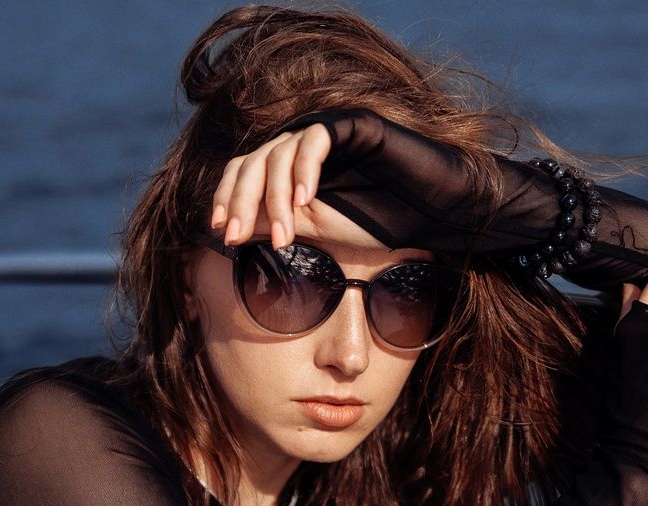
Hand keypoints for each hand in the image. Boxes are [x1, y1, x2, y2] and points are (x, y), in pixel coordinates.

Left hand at [209, 124, 382, 249]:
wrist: (426, 211)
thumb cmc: (375, 220)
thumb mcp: (314, 229)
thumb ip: (276, 222)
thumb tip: (234, 227)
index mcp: (289, 166)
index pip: (243, 171)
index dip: (227, 197)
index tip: (220, 231)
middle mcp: (300, 144)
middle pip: (253, 163)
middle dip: (241, 202)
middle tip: (236, 237)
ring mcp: (323, 133)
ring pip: (279, 155)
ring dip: (275, 201)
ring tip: (285, 238)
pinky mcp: (349, 125)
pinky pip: (314, 141)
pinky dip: (305, 171)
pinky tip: (305, 201)